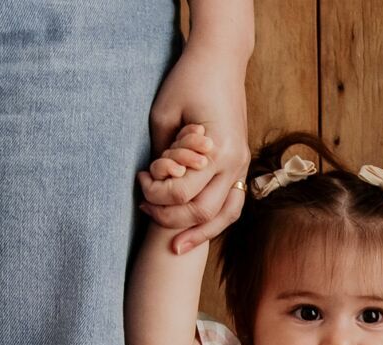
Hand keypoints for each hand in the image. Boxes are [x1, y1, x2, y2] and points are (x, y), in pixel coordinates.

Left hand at [146, 39, 249, 253]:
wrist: (221, 60)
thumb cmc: (187, 81)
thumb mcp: (163, 114)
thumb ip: (161, 154)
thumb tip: (156, 186)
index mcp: (217, 149)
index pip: (182, 193)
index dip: (155, 194)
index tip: (140, 179)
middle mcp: (236, 162)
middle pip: (203, 212)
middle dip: (170, 217)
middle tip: (145, 209)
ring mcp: (242, 165)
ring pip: (224, 216)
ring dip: (198, 232)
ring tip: (176, 246)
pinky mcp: (242, 164)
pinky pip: (232, 204)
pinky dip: (215, 221)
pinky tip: (196, 229)